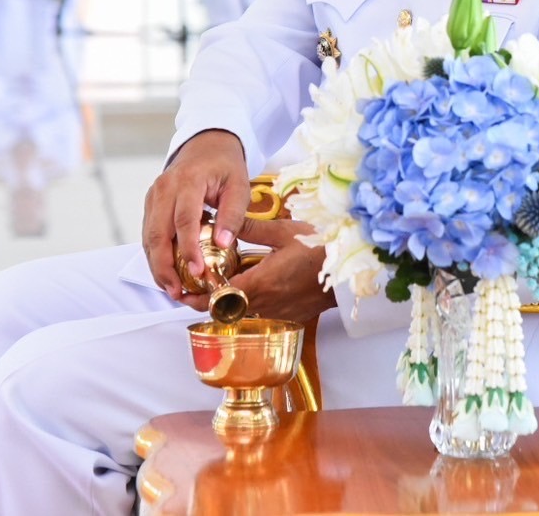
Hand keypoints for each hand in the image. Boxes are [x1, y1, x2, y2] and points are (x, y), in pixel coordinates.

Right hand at [141, 129, 250, 298]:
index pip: (184, 220)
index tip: (198, 272)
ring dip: (157, 266)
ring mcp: (153, 196)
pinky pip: (149, 234)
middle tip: (176, 292)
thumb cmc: (225, 166)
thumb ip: (232, 215)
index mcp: (188, 180)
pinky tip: (167, 273)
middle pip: (158, 233)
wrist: (207, 145)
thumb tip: (222, 244)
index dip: (188, 249)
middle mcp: (164, 188)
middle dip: (164, 267)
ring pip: (149, 237)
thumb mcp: (239, 186)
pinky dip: (155, 256)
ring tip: (172, 290)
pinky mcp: (151, 204)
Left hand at [180, 219, 335, 323]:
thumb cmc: (321, 246)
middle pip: (229, 310)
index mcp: (261, 283)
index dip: (199, 298)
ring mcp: (281, 313)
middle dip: (211, 300)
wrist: (353, 268)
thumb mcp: (283, 231)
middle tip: (197, 288)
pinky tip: (255, 288)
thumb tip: (223, 222)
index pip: (220, 299)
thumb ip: (250, 229)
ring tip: (223, 285)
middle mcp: (267, 304)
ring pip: (246, 313)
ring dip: (232, 303)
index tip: (185, 292)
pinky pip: (265, 314)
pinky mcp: (294, 316)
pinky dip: (253, 304)